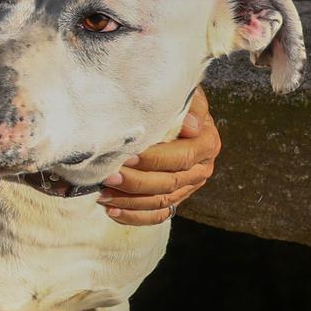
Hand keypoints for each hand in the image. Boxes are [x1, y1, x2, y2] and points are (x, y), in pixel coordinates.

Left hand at [98, 86, 219, 226]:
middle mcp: (201, 168)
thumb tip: (191, 126)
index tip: (127, 157)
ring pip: (160, 201)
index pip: (181, 158)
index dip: (154, 160)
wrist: (174, 111)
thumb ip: (190, 106)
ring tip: (103, 194)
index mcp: (207, 143)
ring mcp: (189, 186)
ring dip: (130, 201)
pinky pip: (157, 215)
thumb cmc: (173, 99)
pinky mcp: (175, 198)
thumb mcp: (184, 94)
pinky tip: (111, 211)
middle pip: (169, 183)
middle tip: (108, 176)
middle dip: (136, 182)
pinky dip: (134, 217)